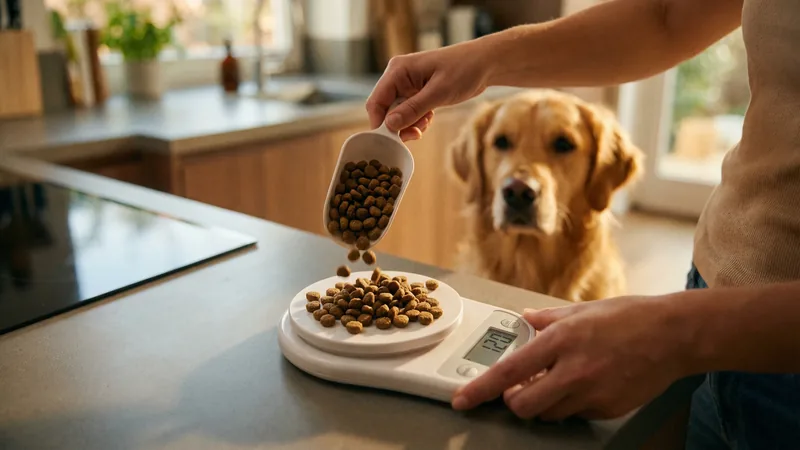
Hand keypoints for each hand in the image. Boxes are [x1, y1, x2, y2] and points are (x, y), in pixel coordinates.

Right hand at [366, 40, 492, 140]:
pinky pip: (408, 112)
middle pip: (386, 109)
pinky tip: (430, 118)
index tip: (391, 140)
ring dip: (410, 124)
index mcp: (398, 70)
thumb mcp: (439, 92)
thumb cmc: (464, 70)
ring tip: (427, 122)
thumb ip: (413, 109)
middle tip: (415, 134)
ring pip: (397, 114)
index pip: (376, 101)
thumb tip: (389, 125)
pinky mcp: (416, 93)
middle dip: (399, 125)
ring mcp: (407, 85)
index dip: (380, 123)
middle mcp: (398, 76)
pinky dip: (417, 120)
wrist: (484, 64)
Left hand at [451, 295, 693, 420]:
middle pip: (524, 406)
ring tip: (559, 382)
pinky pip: (577, 415)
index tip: (462, 400)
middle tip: (520, 390)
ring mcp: (592, 393)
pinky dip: (572, 405)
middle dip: (515, 402)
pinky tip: (587, 385)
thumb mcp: (581, 310)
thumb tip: (524, 320)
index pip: (508, 372)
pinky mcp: (608, 408)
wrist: (674, 335)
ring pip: (549, 415)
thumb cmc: (630, 317)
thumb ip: (546, 320)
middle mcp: (572, 370)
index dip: (480, 389)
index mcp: (560, 340)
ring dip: (545, 404)